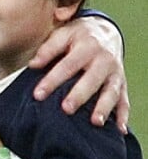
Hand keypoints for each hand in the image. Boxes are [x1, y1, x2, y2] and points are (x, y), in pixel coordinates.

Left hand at [29, 15, 127, 131]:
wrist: (105, 30)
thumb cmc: (77, 35)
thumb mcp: (63, 33)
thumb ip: (48, 49)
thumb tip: (33, 65)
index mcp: (86, 45)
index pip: (67, 65)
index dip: (52, 80)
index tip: (38, 94)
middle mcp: (103, 59)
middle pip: (90, 80)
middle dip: (78, 96)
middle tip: (66, 110)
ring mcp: (115, 72)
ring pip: (111, 92)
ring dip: (103, 107)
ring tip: (95, 122)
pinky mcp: (122, 83)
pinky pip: (124, 100)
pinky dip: (123, 115)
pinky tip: (119, 129)